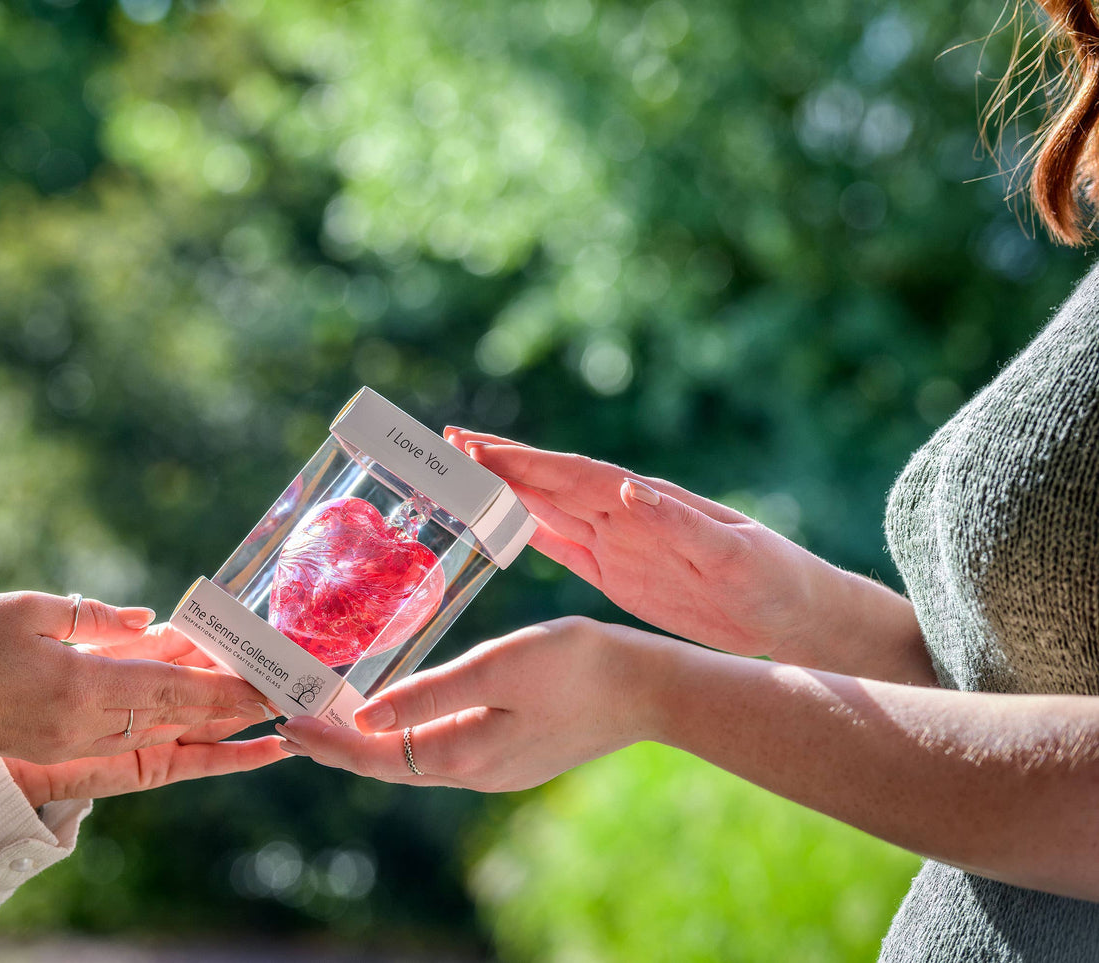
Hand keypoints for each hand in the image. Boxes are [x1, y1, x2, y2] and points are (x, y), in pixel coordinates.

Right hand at [0, 593, 270, 763]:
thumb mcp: (27, 610)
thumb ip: (97, 619)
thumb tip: (154, 623)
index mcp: (78, 686)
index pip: (170, 690)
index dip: (223, 689)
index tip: (267, 686)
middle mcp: (83, 725)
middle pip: (173, 716)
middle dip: (230, 706)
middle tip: (281, 697)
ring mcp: (72, 744)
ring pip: (157, 733)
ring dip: (206, 722)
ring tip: (257, 713)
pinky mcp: (59, 751)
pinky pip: (129, 742)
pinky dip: (168, 733)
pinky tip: (195, 726)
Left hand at [276, 617, 665, 791]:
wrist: (648, 687)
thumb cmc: (576, 666)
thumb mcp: (496, 668)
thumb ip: (430, 693)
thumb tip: (365, 716)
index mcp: (464, 755)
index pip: (375, 756)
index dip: (327, 741)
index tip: (283, 722)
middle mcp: (474, 773)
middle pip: (388, 763)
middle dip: (338, 743)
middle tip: (291, 720)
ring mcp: (496, 767)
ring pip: (414, 758)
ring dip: (370, 739)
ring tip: (330, 714)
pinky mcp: (512, 753)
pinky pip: (442, 748)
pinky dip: (407, 732)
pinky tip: (398, 710)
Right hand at [445, 428, 928, 682]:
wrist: (798, 616)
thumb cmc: (777, 580)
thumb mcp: (736, 555)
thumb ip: (682, 525)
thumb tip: (630, 489)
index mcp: (647, 505)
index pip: (572, 475)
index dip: (522, 460)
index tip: (472, 445)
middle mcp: (624, 515)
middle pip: (548, 482)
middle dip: (497, 463)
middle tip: (443, 445)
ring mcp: (618, 541)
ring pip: (546, 508)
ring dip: (502, 490)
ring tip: (454, 473)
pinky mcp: (618, 571)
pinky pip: (560, 545)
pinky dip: (523, 530)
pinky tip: (494, 523)